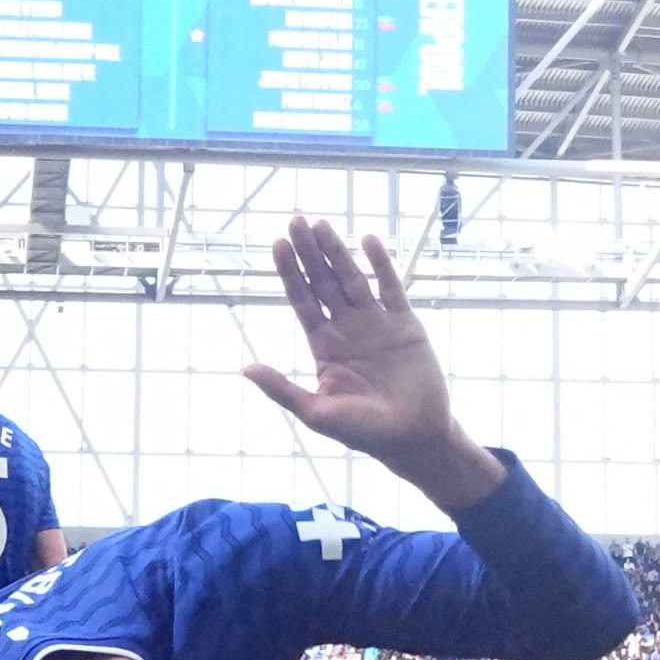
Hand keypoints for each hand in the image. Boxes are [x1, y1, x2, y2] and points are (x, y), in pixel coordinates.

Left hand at [249, 218, 503, 509]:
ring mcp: (376, 323)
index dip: (290, 273)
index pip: (302, 301)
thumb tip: (246, 369)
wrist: (414, 437)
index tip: (278, 245)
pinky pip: (391, 287)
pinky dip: (381, 264)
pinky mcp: (406, 323)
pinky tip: (367, 241)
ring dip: (338, 252)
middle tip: (296, 221)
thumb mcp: (317, 413)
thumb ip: (283, 390)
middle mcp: (347, 329)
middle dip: (309, 253)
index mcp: (324, 346)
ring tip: (322, 224)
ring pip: (352, 278)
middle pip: (323, 282)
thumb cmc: (364, 431)